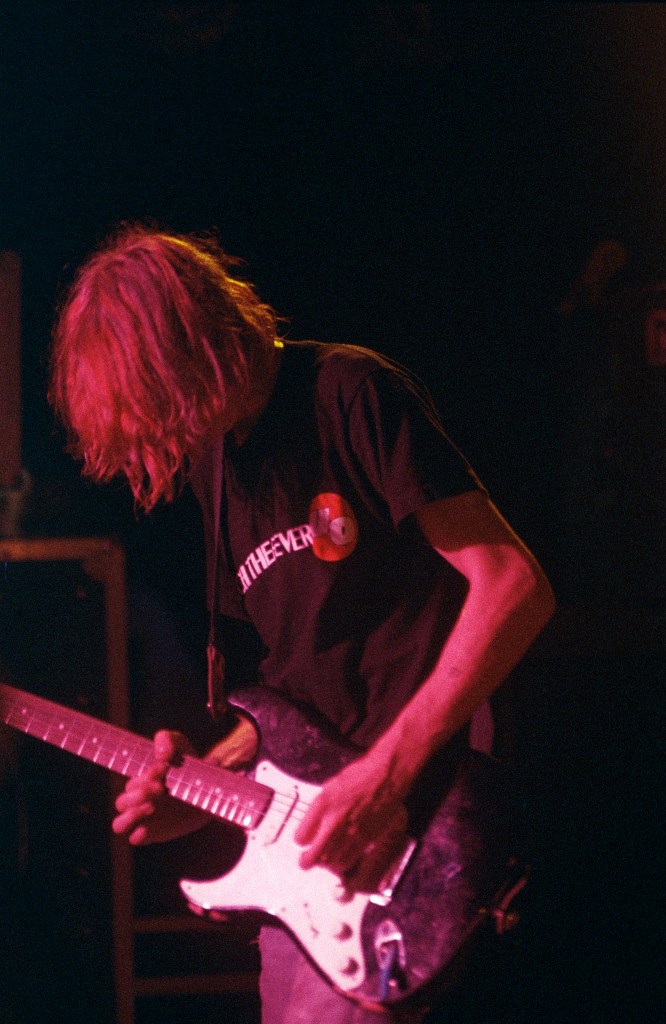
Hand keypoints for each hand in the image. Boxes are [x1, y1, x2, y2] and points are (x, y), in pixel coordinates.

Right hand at [112, 730, 209, 844]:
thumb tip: (161, 754)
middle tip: (161, 788)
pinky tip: (148, 828)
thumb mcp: (180, 744)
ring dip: (130, 816)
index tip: (164, 768)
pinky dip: (137, 834)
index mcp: (142, 781)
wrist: (211, 788)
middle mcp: (140, 800)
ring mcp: (146, 818)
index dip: (145, 776)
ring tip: (151, 807)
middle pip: (122, 802)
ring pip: (119, 823)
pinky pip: (134, 838)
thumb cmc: (191, 765)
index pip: (132, 783)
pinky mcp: (155, 833)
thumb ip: (166, 739)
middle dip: (139, 794)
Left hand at [294, 753, 409, 892]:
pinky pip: (349, 860)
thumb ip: (319, 809)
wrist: (386, 776)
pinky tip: (341, 856)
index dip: (300, 840)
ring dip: (325, 862)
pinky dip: (342, 862)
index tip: (302, 839)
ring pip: (331, 862)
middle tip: (305, 861)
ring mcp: (351, 831)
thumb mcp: (330, 787)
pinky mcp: (366, 838)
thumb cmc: (360, 776)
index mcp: (323, 803)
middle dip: (306, 861)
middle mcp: (335, 820)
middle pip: (313, 856)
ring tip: (324, 858)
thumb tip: (312, 826)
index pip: (300, 837)